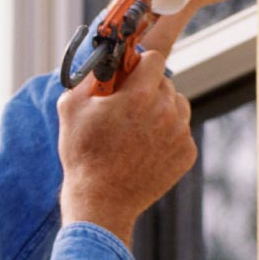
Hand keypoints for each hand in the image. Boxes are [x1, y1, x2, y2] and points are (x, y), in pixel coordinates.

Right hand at [56, 51, 196, 243]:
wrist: (101, 201)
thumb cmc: (83, 153)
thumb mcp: (71, 107)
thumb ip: (89, 77)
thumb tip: (103, 62)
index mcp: (140, 95)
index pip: (155, 59)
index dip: (140, 64)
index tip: (130, 75)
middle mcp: (166, 111)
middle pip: (166, 82)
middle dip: (148, 88)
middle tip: (127, 107)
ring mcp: (180, 134)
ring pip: (178, 105)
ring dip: (162, 109)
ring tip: (138, 128)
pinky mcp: (187, 154)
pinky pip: (181, 131)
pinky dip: (167, 135)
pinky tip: (145, 148)